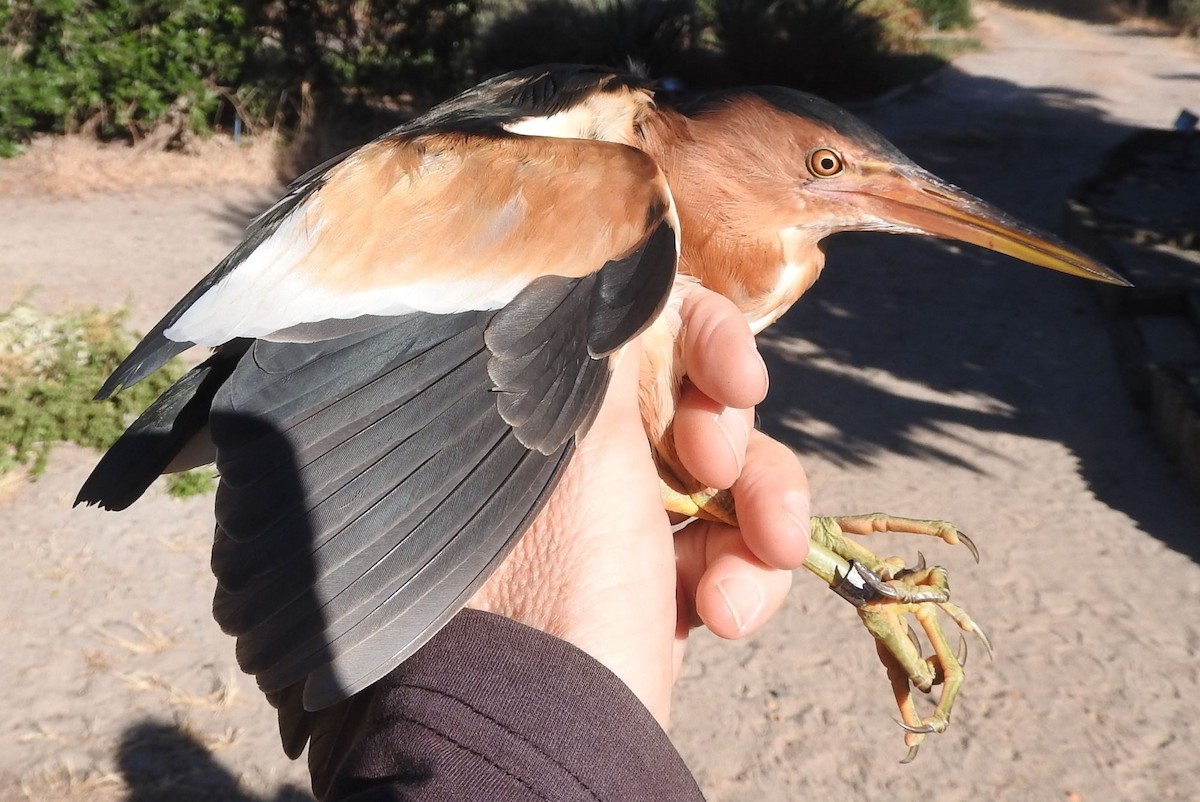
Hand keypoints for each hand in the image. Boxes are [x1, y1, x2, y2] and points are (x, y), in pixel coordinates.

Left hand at [468, 285, 810, 725]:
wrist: (562, 725)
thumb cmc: (560, 575)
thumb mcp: (586, 442)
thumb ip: (615, 350)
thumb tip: (629, 266)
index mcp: (555, 409)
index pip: (642, 332)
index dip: (707, 339)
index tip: (738, 377)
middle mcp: (589, 455)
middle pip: (703, 401)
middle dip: (733, 434)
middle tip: (713, 463)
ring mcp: (629, 522)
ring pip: (736, 478)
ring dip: (764, 515)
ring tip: (756, 560)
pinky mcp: (668, 583)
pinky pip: (738, 550)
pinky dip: (748, 578)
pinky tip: (726, 615)